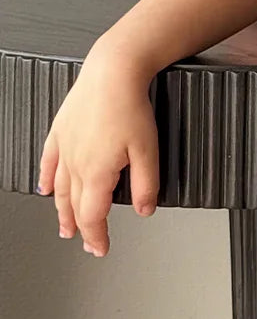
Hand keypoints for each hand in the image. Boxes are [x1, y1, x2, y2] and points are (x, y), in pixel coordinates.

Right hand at [36, 48, 159, 257]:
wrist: (113, 71)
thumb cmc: (129, 105)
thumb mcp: (148, 150)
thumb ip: (147, 184)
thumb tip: (145, 209)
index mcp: (97, 172)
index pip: (93, 216)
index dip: (96, 236)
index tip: (100, 248)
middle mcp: (76, 163)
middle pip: (74, 206)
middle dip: (80, 228)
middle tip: (85, 242)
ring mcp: (65, 147)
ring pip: (59, 189)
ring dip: (61, 211)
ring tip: (64, 226)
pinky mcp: (61, 131)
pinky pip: (49, 162)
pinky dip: (47, 179)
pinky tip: (46, 187)